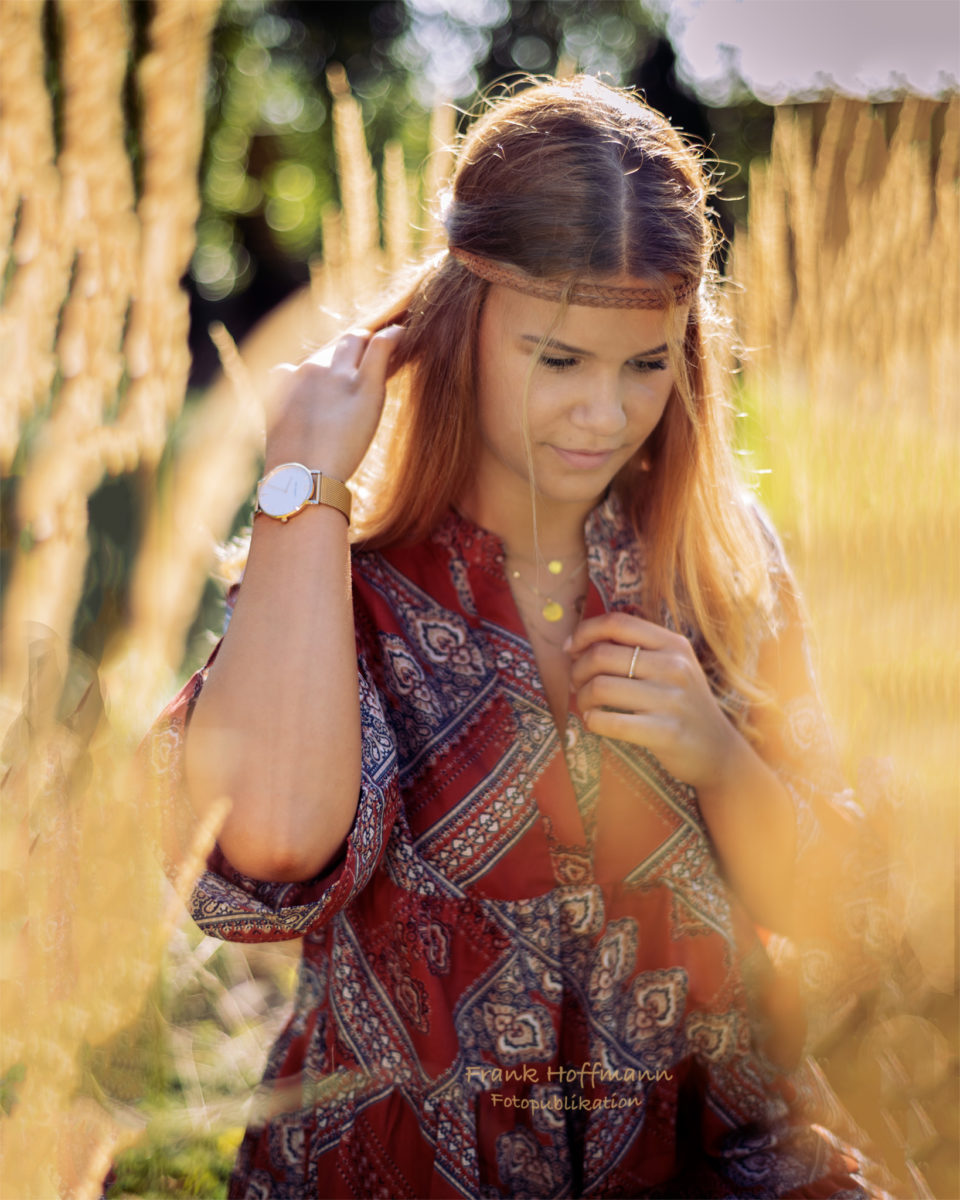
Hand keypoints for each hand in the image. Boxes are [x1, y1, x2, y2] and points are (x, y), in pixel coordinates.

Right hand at [265, 325, 403, 478]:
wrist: (302, 479)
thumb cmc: (293, 468)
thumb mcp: (282, 432)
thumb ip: (291, 412)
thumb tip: (306, 416)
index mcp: (284, 379)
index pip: (311, 361)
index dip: (328, 366)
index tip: (340, 374)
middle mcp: (308, 368)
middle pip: (333, 347)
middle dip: (349, 349)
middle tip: (366, 357)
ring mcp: (336, 375)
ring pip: (355, 340)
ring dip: (367, 342)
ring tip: (384, 346)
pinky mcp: (363, 385)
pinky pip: (380, 345)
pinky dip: (392, 336)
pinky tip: (402, 335)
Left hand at [566, 612, 739, 790]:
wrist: (718, 750)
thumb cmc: (682, 704)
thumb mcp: (672, 666)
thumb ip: (636, 649)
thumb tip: (579, 643)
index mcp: (673, 644)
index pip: (617, 623)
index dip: (584, 632)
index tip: (570, 648)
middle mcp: (674, 667)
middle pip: (601, 655)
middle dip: (577, 670)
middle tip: (575, 684)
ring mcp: (671, 700)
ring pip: (599, 688)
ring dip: (581, 698)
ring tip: (585, 705)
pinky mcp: (665, 732)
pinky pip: (609, 722)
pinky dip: (592, 722)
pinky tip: (595, 722)